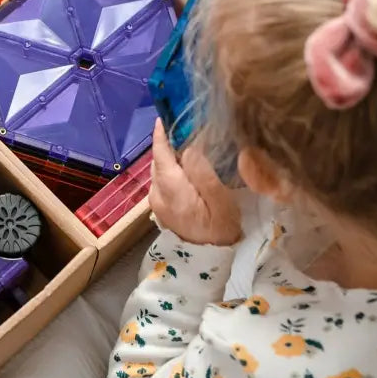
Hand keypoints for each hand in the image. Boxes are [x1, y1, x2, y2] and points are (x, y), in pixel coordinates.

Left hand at [149, 119, 241, 245]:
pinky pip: (163, 180)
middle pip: (159, 158)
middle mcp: (156, 193)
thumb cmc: (220, 232)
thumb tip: (191, 146)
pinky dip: (172, 169)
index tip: (168, 113)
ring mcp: (156, 201)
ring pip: (160, 169)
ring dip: (171, 156)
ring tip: (190, 143)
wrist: (206, 264)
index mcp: (170, 188)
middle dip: (170, 141)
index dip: (162, 132)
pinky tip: (189, 167)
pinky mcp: (160, 207)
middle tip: (188, 125)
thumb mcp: (220, 202)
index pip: (160, 152)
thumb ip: (204, 172)